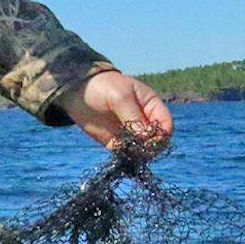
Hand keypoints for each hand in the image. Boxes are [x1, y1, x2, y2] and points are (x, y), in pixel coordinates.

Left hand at [57, 71, 172, 148]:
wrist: (77, 91)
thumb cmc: (102, 87)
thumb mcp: (120, 97)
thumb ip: (134, 117)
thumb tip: (147, 139)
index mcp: (151, 106)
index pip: (166, 124)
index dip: (162, 134)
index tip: (150, 139)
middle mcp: (145, 121)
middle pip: (158, 141)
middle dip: (150, 146)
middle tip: (136, 145)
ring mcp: (131, 133)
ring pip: (144, 151)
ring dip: (138, 153)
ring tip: (126, 148)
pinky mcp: (118, 143)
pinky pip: (128, 154)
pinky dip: (126, 156)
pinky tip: (119, 152)